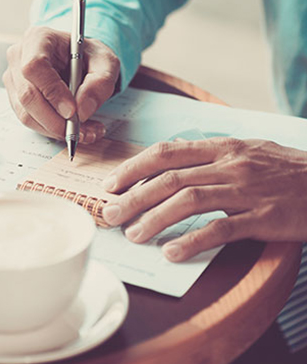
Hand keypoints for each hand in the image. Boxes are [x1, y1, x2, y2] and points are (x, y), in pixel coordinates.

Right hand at [3, 26, 118, 142]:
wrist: (77, 61)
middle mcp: (19, 57)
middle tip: (78, 129)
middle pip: (27, 95)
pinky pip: (28, 120)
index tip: (72, 111)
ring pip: (25, 113)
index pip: (34, 67)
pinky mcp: (15, 97)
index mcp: (38, 38)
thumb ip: (100, 82)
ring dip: (54, 129)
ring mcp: (13, 78)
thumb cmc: (87, 56)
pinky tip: (71, 128)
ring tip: (83, 131)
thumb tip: (82, 109)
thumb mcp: (106, 62)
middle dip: (54, 119)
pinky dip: (50, 130)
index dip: (52, 92)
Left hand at [101, 138, 306, 261]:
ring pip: (189, 200)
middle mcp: (232, 165)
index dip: (134, 167)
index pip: (168, 152)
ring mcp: (248, 190)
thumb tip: (167, 169)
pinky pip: (222, 229)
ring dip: (154, 218)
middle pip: (170, 178)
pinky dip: (193, 240)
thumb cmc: (288, 171)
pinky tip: (172, 252)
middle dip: (133, 197)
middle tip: (110, 214)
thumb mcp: (249, 152)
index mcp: (224, 147)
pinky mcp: (265, 217)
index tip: (111, 183)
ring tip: (133, 235)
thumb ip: (210, 158)